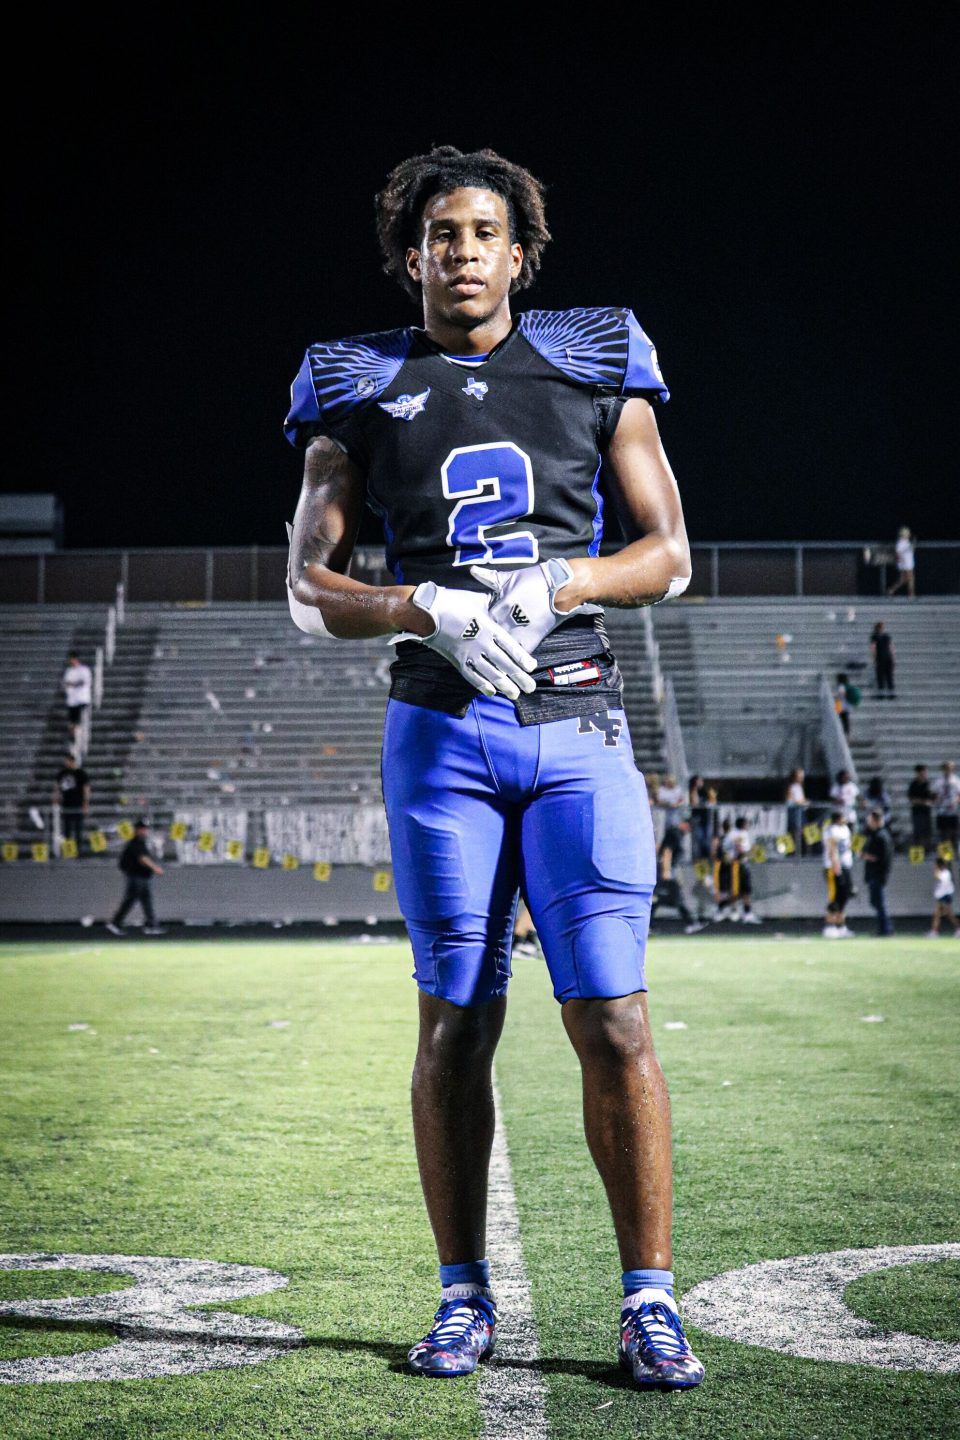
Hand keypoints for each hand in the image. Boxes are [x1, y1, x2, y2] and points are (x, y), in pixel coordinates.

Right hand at [392, 582, 536, 700]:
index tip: (532, 667)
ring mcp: (469, 654)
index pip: (510, 646)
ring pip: (491, 673)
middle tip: (530, 687)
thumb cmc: (452, 602)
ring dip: (504, 685)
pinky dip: (482, 685)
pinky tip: (491, 692)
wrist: (427, 611)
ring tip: (515, 694)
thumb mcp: (477, 602)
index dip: (522, 658)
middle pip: (505, 663)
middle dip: (519, 677)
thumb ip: (490, 611)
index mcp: (488, 627)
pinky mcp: (457, 660)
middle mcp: (482, 643)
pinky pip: (472, 676)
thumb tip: (502, 608)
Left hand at [470, 559, 602, 651]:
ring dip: (496, 652)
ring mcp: (518, 634)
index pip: (482, 621)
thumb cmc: (534, 580)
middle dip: (485, 640)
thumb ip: (489, 577)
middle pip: (489, 637)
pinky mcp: (531, 642)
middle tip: (480, 644)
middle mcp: (506, 623)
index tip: (476, 627)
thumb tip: (473, 570)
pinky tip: (507, 661)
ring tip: (490, 658)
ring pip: (501, 649)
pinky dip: (512, 658)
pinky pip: (517, 655)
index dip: (479, 625)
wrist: (560, 589)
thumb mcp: (510, 577)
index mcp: (499, 608)